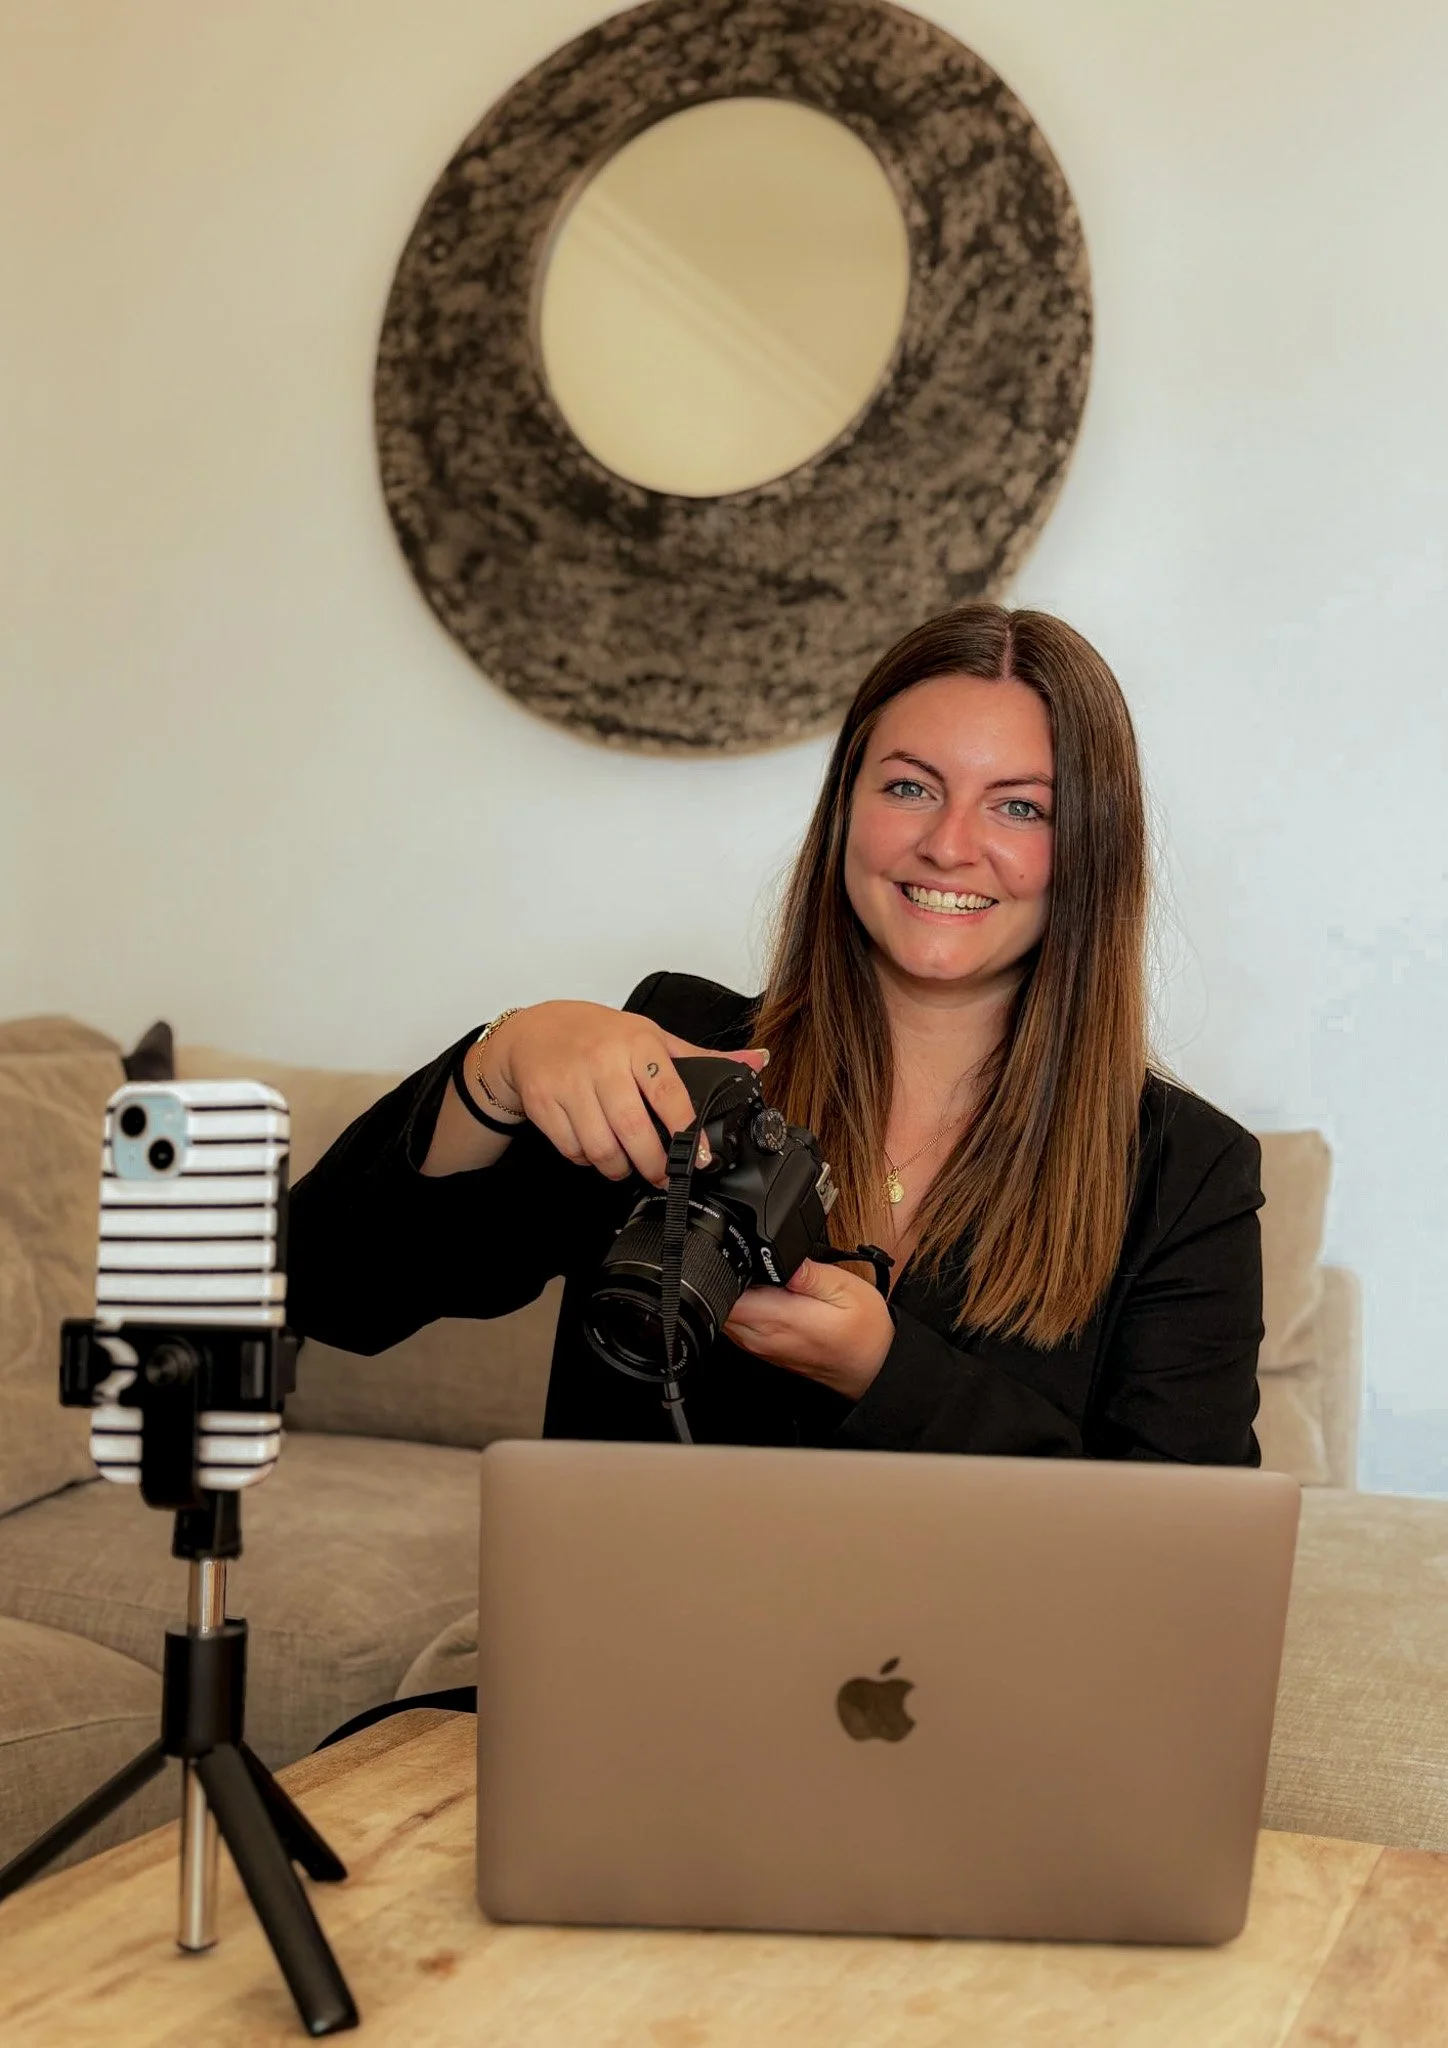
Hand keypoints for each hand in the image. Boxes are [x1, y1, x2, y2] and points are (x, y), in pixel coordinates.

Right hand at [484, 1001, 768, 1186]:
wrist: (534, 1032)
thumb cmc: (598, 1036)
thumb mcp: (649, 1036)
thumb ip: (700, 1057)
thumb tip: (757, 1061)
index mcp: (637, 1043)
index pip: (669, 1092)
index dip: (687, 1131)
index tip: (700, 1158)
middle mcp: (603, 1061)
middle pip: (633, 1129)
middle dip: (654, 1164)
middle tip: (664, 1176)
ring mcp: (570, 1083)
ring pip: (601, 1147)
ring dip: (619, 1167)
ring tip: (628, 1165)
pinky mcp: (543, 1103)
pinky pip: (572, 1150)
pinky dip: (588, 1160)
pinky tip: (596, 1149)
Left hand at [723, 1259, 893, 1402]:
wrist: (873, 1369)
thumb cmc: (864, 1333)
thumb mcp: (846, 1289)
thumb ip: (809, 1273)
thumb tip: (782, 1257)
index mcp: (777, 1318)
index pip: (724, 1295)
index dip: (724, 1270)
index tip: (743, 1257)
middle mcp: (762, 1336)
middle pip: (719, 1302)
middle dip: (729, 1279)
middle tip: (761, 1266)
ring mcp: (760, 1346)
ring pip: (724, 1315)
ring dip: (736, 1295)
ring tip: (771, 1283)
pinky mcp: (764, 1350)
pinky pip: (737, 1325)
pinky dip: (744, 1309)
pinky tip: (772, 1299)